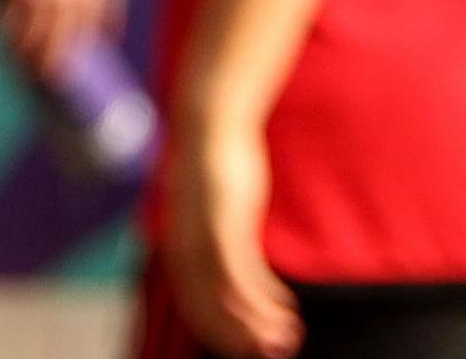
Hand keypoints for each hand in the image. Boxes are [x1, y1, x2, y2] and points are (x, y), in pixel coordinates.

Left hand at [164, 113, 299, 357]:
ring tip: (285, 339)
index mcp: (180, 248)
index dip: (220, 332)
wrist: (210, 129)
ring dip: (258, 323)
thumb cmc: (214, 170)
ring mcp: (204, 238)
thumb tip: (226, 260)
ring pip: (228, 298)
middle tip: (271, 353)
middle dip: (239, 338)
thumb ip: (214, 237)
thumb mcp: (211, 210)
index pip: (194, 306)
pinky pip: (243, 272)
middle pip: (209, 310)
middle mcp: (186, 249)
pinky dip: (262, 296)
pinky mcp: (224, 225)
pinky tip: (285, 308)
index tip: (246, 349)